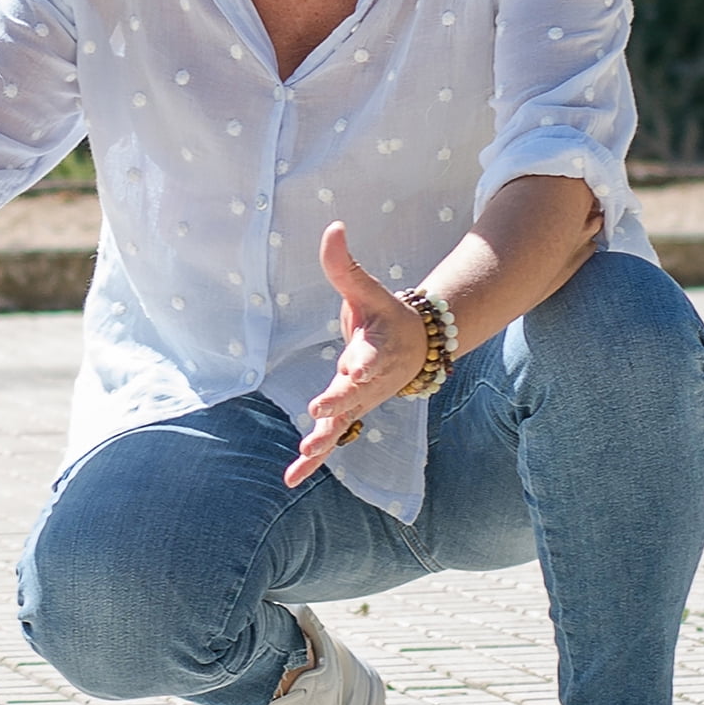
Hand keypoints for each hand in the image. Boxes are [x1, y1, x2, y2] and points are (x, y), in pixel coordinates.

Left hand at [285, 222, 430, 487]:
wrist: (413, 348)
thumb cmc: (384, 316)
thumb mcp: (365, 290)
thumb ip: (344, 264)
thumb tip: (333, 226)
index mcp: (377, 350)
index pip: (369, 359)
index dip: (359, 367)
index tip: (348, 372)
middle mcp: (370, 381)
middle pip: (354, 396)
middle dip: (338, 404)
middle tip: (320, 413)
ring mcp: (360, 402)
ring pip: (342, 426)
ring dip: (322, 442)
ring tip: (303, 455)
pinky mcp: (347, 416)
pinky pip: (330, 441)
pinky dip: (312, 460)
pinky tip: (290, 478)